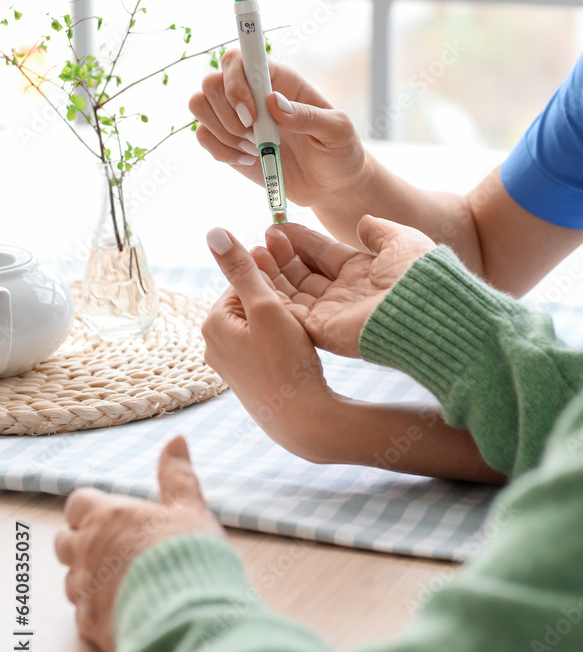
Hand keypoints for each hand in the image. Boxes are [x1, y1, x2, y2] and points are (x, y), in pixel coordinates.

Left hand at [54, 436, 224, 651]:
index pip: (77, 503)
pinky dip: (95, 607)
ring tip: (118, 578)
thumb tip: (177, 440)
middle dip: (80, 541)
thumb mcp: (191, 508)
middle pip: (64, 541)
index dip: (90, 508)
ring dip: (87, 576)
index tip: (109, 513)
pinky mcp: (90, 623)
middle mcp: (88, 552)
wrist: (186, 614)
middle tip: (111, 544)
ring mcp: (86, 590)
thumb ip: (178, 476)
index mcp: (108, 517)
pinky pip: (81, 612)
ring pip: (71, 579)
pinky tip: (120, 605)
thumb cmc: (189, 555)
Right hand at [189, 50, 366, 208]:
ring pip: (199, 105)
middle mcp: (252, 93)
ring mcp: (236, 117)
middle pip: (211, 81)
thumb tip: (275, 103)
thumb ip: (309, 116)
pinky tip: (249, 159)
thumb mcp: (337, 131)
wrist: (331, 185)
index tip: (252, 114)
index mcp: (279, 79)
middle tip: (255, 135)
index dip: (235, 80)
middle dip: (227, 113)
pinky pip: (203, 136)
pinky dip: (221, 150)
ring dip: (222, 131)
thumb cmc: (339, 151)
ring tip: (256, 149)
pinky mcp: (228, 142)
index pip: (240, 58)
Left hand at [203, 227, 341, 461]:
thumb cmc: (286, 363)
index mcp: (211, 323)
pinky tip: (297, 356)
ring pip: (259, 326)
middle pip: (250, 303)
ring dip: (282, 324)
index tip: (294, 296)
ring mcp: (228, 366)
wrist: (301, 420)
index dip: (274, 284)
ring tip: (300, 340)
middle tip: (299, 321)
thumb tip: (214, 231)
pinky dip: (281, 346)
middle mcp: (212, 345)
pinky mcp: (246, 380)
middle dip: (276, 304)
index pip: (243, 282)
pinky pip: (263, 348)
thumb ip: (244, 268)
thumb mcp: (267, 306)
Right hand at [255, 216, 436, 357]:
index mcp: (363, 273)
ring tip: (255, 252)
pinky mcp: (322, 331)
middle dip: (283, 256)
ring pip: (292, 294)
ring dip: (272, 274)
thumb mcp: (401, 241)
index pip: (323, 254)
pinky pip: (290, 313)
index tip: (279, 227)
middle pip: (304, 274)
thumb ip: (378, 231)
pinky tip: (256, 275)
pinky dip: (271, 296)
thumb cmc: (419, 274)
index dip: (301, 241)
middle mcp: (345, 294)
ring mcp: (332, 314)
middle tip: (265, 238)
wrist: (424, 308)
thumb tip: (363, 221)